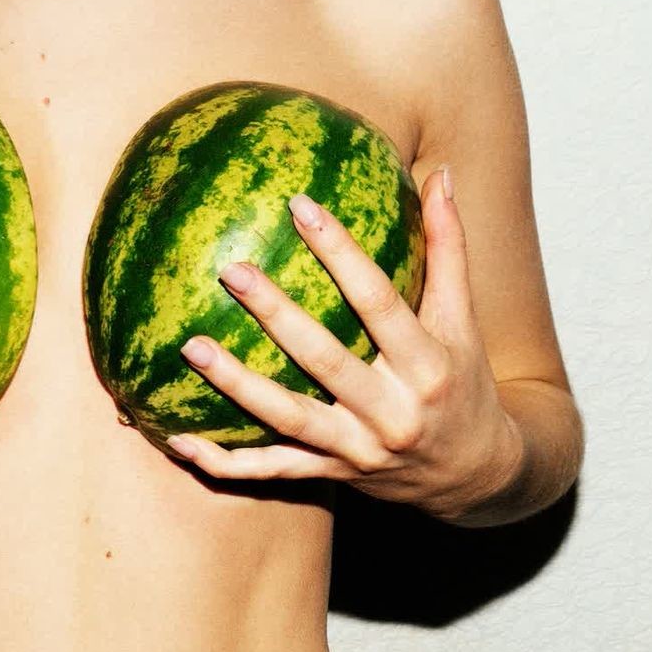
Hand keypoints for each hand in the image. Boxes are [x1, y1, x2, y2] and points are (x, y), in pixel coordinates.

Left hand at [166, 166, 522, 522]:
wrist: (474, 476)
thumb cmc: (462, 381)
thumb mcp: (462, 319)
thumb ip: (448, 248)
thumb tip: (439, 175)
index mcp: (427, 365)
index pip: (379, 301)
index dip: (341, 253)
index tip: (300, 205)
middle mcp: (393, 412)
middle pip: (326, 360)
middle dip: (277, 315)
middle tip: (232, 270)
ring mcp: (359, 450)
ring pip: (289, 419)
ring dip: (236, 386)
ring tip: (190, 346)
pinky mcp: (333, 474)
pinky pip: (272, 471)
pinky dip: (225, 464)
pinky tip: (176, 441)